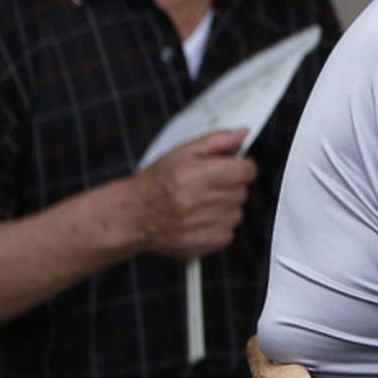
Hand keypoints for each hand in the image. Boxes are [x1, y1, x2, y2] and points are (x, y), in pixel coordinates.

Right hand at [124, 131, 256, 260]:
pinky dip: (218, 226)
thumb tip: (244, 133)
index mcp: (193, 175)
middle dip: (230, 186)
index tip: (231, 168)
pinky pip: (228, 233)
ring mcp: (198, 225)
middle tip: (207, 186)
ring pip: (237, 213)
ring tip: (200, 203)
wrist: (131, 214)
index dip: (241, 167)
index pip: (245, 171)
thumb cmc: (156, 181)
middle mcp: (196, 201)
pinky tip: (199, 219)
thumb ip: (216, 141)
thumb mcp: (181, 153)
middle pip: (242, 192)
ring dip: (225, 207)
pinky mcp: (200, 244)